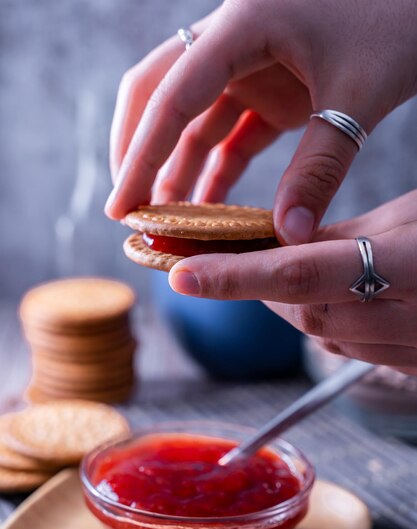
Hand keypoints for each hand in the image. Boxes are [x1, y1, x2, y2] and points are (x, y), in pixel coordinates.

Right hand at [105, 0, 416, 242]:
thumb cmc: (399, 17)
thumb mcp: (360, 92)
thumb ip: (321, 166)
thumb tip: (289, 236)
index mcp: (244, 23)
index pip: (172, 96)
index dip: (140, 156)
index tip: (121, 206)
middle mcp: (234, 40)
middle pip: (160, 96)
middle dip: (139, 153)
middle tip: (128, 208)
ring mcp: (251, 64)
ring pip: (193, 119)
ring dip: (177, 169)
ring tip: (166, 221)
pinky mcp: (272, 86)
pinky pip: (232, 132)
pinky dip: (218, 169)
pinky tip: (210, 208)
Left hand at [167, 190, 416, 373]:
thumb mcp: (412, 215)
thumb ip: (346, 234)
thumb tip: (284, 240)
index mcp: (409, 266)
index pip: (298, 273)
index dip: (234, 276)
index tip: (181, 275)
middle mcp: (404, 317)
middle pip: (298, 309)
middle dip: (255, 286)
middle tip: (227, 258)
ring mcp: (407, 349)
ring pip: (316, 331)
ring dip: (285, 302)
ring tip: (277, 269)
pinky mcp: (407, 364)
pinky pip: (344, 345)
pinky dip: (320, 318)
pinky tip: (324, 294)